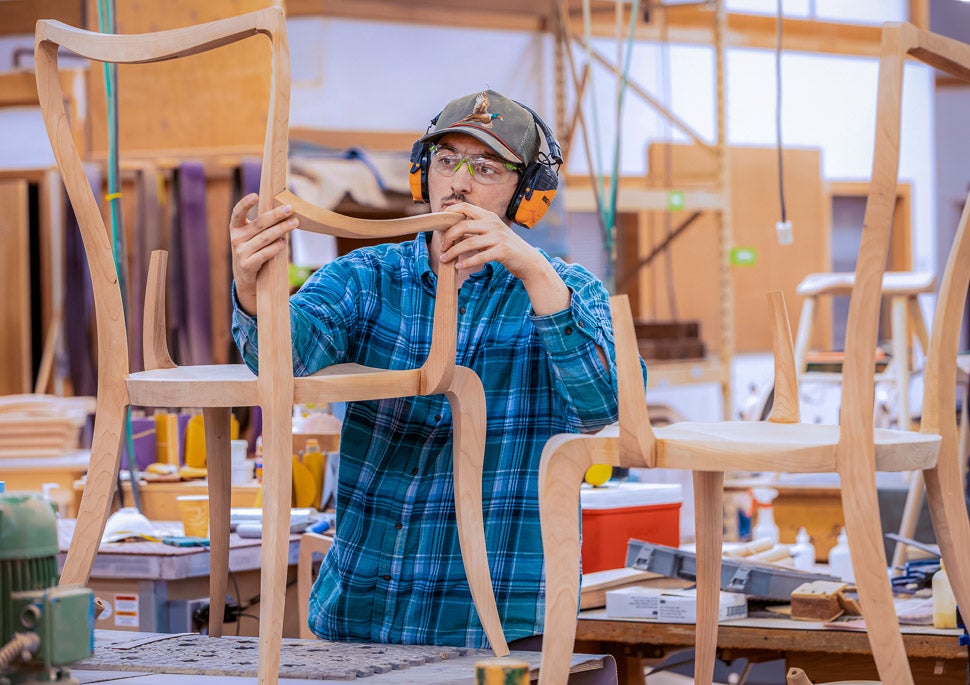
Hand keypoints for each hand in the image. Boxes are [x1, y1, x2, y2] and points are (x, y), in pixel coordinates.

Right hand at [229, 193, 298, 314]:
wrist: (246, 279)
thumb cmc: (253, 251)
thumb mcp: (252, 237)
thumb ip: (262, 226)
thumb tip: (283, 210)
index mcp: (236, 228)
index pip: (238, 212)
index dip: (245, 203)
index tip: (255, 195)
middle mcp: (236, 239)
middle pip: (259, 224)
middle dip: (276, 215)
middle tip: (290, 208)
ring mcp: (240, 252)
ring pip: (265, 238)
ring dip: (282, 229)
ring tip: (295, 223)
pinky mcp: (247, 265)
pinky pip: (265, 253)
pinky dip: (276, 247)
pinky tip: (285, 242)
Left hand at [438, 203, 539, 279]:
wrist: (527, 260)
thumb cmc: (505, 247)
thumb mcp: (491, 233)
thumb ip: (475, 231)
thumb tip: (452, 232)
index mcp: (489, 216)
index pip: (466, 207)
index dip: (450, 211)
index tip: (440, 221)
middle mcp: (493, 224)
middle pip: (463, 225)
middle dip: (448, 236)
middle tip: (442, 246)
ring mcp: (498, 237)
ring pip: (468, 242)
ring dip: (453, 252)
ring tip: (444, 259)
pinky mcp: (502, 251)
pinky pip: (479, 257)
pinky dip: (467, 262)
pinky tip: (459, 266)